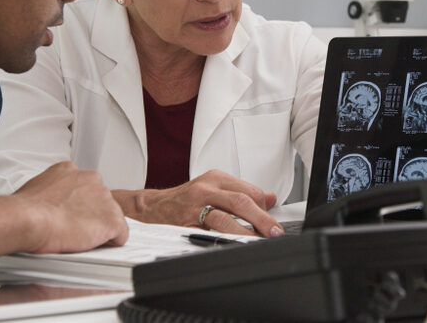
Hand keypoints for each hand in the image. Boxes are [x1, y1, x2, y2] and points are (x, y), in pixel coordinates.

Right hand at [14, 161, 128, 253]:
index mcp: (71, 171)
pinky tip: (92, 245)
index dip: (77, 205)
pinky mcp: (112, 219)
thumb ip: (51, 192)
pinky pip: (120, 235)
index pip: (84, 188)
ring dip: (98, 229)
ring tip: (77, 238)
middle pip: (99, 201)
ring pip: (110, 218)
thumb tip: (47, 205)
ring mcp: (104, 199)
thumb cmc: (26, 209)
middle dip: (89, 215)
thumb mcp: (36, 189)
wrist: (29, 219)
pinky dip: (111, 243)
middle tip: (72, 228)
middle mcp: (91, 179)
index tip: (69, 215)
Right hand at [117, 170, 282, 236]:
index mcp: (215, 178)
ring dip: (245, 233)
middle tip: (274, 232)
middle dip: (262, 219)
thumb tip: (270, 198)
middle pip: (240, 201)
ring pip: (224, 218)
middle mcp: (206, 190)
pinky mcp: (186, 225)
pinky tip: (234, 248)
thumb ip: (241, 192)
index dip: (265, 207)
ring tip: (258, 242)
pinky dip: (224, 242)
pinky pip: (208, 234)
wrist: (152, 208)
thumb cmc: (184, 199)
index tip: (274, 222)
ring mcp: (195, 207)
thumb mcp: (214, 187)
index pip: (249, 190)